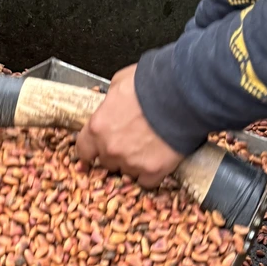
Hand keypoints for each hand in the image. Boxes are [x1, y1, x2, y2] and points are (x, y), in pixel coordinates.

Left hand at [75, 64, 183, 186]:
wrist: (183, 94)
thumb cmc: (152, 83)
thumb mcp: (120, 82)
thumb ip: (110, 100)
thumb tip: (111, 103)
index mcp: (98, 127)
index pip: (83, 150)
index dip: (92, 149)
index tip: (97, 149)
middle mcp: (110, 149)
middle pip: (106, 162)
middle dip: (116, 154)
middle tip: (131, 142)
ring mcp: (131, 162)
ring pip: (126, 173)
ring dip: (134, 164)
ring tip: (148, 149)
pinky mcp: (153, 170)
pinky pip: (146, 182)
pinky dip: (151, 174)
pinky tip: (158, 162)